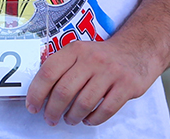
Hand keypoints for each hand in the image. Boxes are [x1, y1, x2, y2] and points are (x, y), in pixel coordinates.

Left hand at [25, 38, 156, 126]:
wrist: (136, 50)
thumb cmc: (102, 56)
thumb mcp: (80, 52)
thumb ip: (62, 67)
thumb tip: (40, 91)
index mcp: (75, 49)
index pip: (49, 71)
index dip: (37, 92)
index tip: (32, 106)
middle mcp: (92, 59)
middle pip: (64, 90)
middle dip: (53, 110)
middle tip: (50, 118)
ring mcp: (110, 72)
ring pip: (84, 103)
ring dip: (72, 116)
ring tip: (69, 119)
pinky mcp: (126, 86)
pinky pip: (106, 110)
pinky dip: (93, 119)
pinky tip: (88, 118)